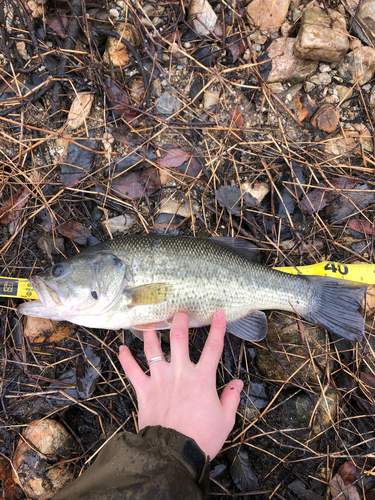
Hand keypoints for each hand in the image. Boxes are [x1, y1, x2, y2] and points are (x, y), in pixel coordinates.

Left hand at [119, 311, 242, 458]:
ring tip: (149, 323)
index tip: (219, 313)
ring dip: (151, 334)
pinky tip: (122, 349)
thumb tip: (238, 383)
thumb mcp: (225, 419)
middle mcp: (180, 372)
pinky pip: (132, 371)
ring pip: (153, 349)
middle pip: (179, 339)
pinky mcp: (144, 390)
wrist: (174, 453)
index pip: (213, 347)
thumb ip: (231, 398)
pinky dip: (126, 359)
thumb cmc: (202, 438)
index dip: (218, 328)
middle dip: (179, 322)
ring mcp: (160, 379)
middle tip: (179, 312)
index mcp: (202, 378)